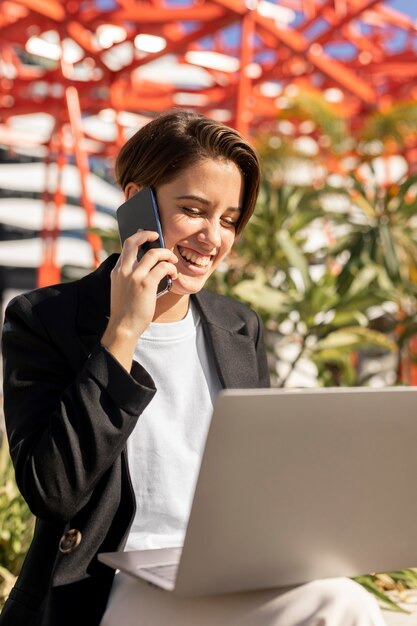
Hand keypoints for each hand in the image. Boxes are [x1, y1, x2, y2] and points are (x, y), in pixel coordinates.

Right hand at [101, 230, 177, 368]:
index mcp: (117, 271)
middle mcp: (124, 270)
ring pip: (154, 253)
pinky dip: (171, 268)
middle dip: (147, 234)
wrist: (123, 327)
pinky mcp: (146, 284)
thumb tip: (148, 266)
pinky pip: (163, 267)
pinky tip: (174, 275)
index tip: (147, 237)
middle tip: (157, 236)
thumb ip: (129, 276)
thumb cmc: (126, 311)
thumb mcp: (121, 289)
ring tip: (173, 261)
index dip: (138, 239)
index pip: (126, 247)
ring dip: (167, 254)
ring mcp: (134, 276)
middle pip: (134, 241)